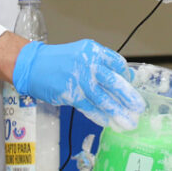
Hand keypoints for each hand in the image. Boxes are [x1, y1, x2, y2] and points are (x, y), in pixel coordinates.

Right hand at [11, 39, 145, 130]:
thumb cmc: (59, 60)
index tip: (131, 86)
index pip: (117, 63)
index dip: (126, 76)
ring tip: (128, 121)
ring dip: (117, 112)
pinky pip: (89, 107)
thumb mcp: (82, 53)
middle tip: (138, 108)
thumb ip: (102, 63)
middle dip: (128, 97)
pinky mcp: (70, 94)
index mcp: (93, 51)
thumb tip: (126, 76)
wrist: (33, 65)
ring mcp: (79, 80)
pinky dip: (99, 116)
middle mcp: (88, 64)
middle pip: (114, 82)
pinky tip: (108, 122)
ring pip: (103, 98)